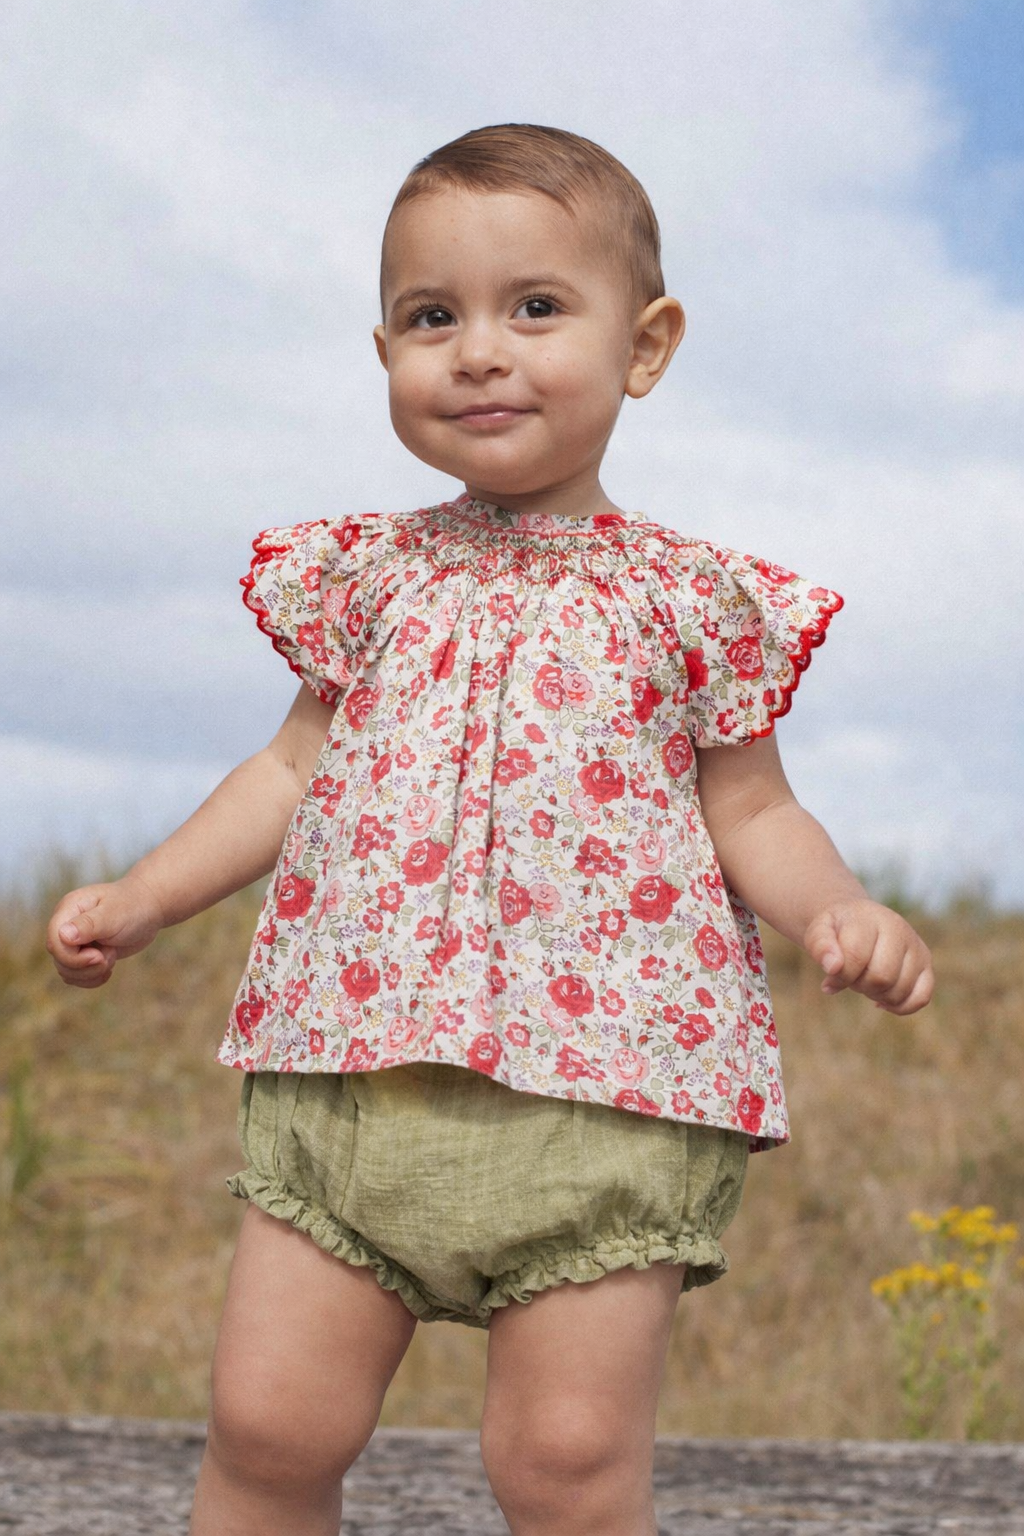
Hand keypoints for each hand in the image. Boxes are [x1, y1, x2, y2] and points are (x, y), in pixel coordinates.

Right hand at [46, 874, 165, 988]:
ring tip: (112, 956)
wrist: (148, 909)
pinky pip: (76, 976)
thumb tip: (63, 936)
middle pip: (59, 959)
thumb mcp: (113, 914)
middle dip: (86, 966)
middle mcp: (66, 925)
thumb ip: (88, 924)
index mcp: (68, 909)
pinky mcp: (83, 953)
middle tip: (111, 955)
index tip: (98, 956)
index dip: (72, 957)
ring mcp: (73, 941)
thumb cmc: (133, 906)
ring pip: (66, 971)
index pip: (55, 941)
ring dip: (91, 972)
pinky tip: (109, 969)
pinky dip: (92, 978)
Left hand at [804, 898, 933, 1015]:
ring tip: (865, 979)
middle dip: (859, 984)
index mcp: (871, 918)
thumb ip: (820, 945)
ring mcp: (917, 948)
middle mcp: (900, 930)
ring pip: (900, 990)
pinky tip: (881, 1000)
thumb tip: (833, 967)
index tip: (832, 972)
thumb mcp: (819, 931)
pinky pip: (921, 998)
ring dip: (876, 995)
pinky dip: (899, 1006)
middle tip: (851, 975)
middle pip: (881, 977)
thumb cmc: (837, 930)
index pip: (856, 957)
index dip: (841, 974)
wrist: (857, 920)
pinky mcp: (926, 966)